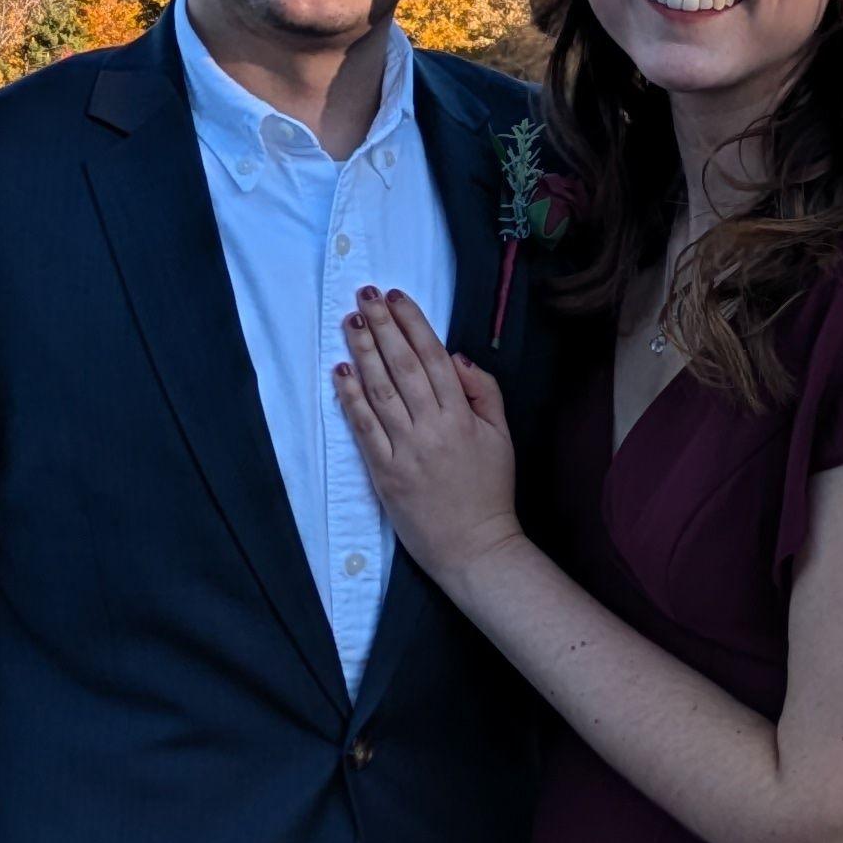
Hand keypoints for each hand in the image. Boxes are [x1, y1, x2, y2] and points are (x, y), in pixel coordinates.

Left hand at [331, 286, 525, 584]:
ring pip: (379, 389)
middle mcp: (432, 427)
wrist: (474, 547)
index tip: (396, 296)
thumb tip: (456, 357)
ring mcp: (405, 449)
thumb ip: (484, 393)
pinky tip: (340, 372)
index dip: (412, 323)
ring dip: (362, 352)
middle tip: (365, 294)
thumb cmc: (490, 491)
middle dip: (382, 325)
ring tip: (350, 321)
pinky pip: (364, 427)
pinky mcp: (384, 472)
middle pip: (401, 365)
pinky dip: (350, 398)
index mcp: (463, 415)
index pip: (432, 356)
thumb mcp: (502, 437)